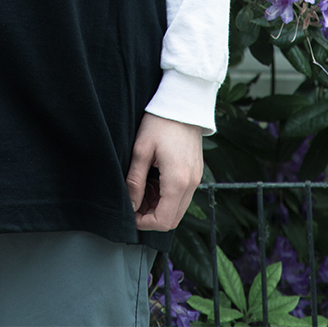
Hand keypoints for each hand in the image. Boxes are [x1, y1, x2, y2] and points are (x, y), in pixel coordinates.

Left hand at [125, 112, 202, 232]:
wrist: (183, 103)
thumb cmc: (160, 122)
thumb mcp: (141, 150)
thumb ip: (135, 180)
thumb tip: (130, 204)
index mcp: (177, 181)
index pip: (164, 220)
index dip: (144, 223)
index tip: (130, 214)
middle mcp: (191, 184)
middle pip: (173, 219)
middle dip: (151, 217)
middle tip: (134, 204)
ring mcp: (196, 179)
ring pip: (178, 208)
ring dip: (159, 207)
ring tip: (141, 190)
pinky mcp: (196, 172)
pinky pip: (183, 195)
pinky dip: (168, 196)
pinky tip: (153, 182)